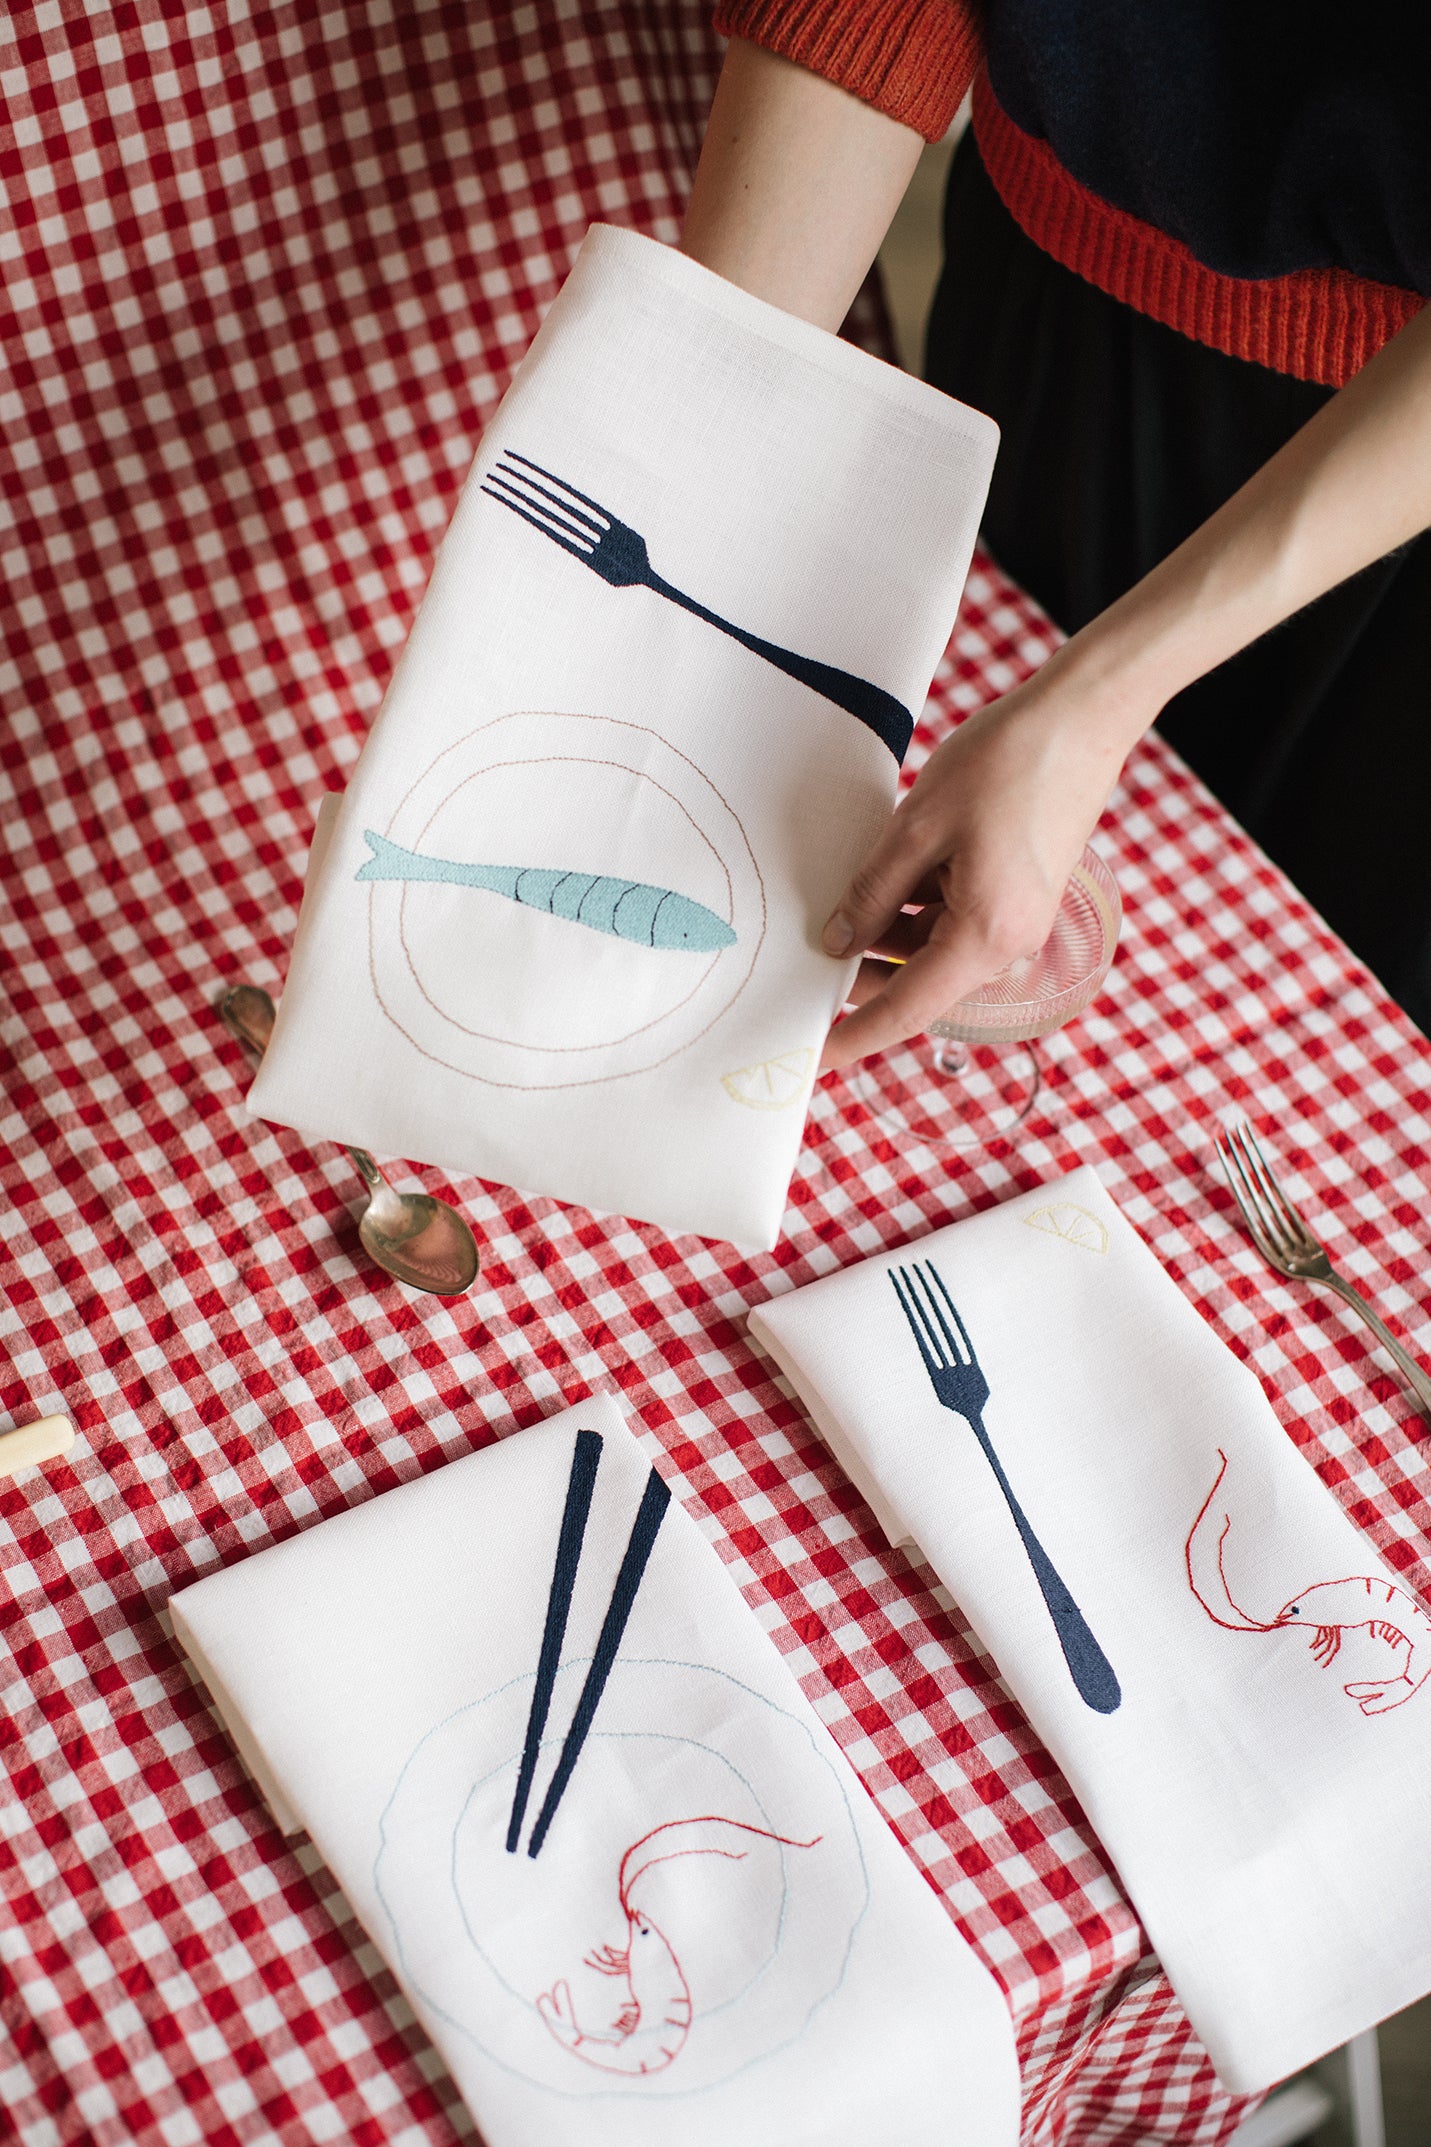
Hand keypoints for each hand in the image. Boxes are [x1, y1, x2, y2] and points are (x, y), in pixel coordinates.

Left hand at [819, 650, 1142, 1069]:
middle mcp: (1008, 942)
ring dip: (885, 932)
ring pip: (931, 948)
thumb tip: (838, 943)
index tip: (814, 1057)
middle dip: (862, 974)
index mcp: (986, 936)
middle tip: (802, 958)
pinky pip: (952, 919)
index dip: (855, 1036)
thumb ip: (872, 894)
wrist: (1082, 717)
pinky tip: (885, 873)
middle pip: (917, 982)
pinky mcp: (1017, 895)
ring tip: (840, 896)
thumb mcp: (916, 828)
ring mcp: (1017, 919)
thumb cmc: (1007, 762)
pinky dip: (913, 906)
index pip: (906, 1010)